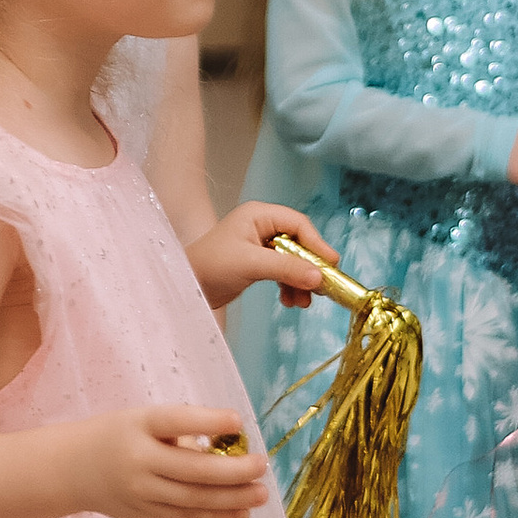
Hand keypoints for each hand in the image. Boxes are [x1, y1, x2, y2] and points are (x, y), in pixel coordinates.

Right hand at [71, 406, 272, 517]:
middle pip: (192, 469)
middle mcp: (139, 459)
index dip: (208, 422)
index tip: (238, 422)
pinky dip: (216, 516)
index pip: (176, 422)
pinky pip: (186, 516)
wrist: (72, 469)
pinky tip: (242, 513)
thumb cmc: (117, 436)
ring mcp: (142, 491)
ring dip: (232, 498)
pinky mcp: (146, 513)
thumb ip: (179, 432)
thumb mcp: (141, 421)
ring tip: (261, 494)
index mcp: (139, 425)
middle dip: (232, 471)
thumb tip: (229, 451)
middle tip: (262, 465)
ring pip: (193, 498)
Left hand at [186, 202, 330, 307]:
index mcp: (259, 215)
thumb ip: (286, 268)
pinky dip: (290, 286)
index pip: (298, 224)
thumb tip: (318, 277)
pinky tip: (291, 301)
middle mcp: (261, 227)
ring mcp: (260, 246)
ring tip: (303, 302)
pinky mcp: (257, 264)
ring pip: (293, 261)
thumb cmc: (210, 266)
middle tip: (322, 287)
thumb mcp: (251, 264)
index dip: (317, 244)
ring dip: (301, 281)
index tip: (330, 265)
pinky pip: (283, 272)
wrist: (186, 288)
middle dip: (309, 267)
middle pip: (299, 243)